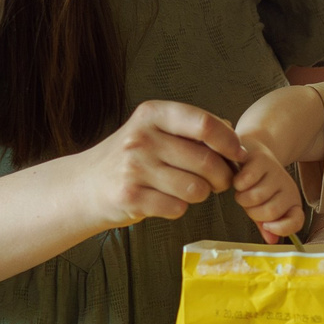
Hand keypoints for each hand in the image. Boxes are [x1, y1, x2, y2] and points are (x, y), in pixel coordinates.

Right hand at [62, 100, 242, 229]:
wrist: (83, 186)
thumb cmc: (131, 157)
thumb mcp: (154, 130)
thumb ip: (192, 128)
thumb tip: (234, 136)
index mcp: (152, 114)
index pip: (205, 124)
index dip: (230, 142)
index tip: (239, 155)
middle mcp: (142, 138)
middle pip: (206, 161)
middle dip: (222, 176)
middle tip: (219, 181)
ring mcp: (134, 168)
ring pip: (196, 189)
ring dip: (201, 194)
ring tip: (188, 190)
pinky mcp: (130, 197)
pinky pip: (178, 208)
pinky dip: (179, 208)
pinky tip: (166, 200)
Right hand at [232, 143, 307, 240]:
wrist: (251, 153)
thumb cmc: (256, 184)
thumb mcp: (261, 208)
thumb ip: (266, 225)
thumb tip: (272, 241)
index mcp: (291, 202)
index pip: (296, 222)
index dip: (281, 228)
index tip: (267, 226)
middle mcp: (287, 187)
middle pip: (270, 212)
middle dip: (253, 212)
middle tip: (249, 203)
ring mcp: (276, 172)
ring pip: (255, 197)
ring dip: (242, 197)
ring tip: (242, 190)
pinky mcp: (262, 159)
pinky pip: (246, 181)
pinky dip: (237, 183)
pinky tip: (238, 178)